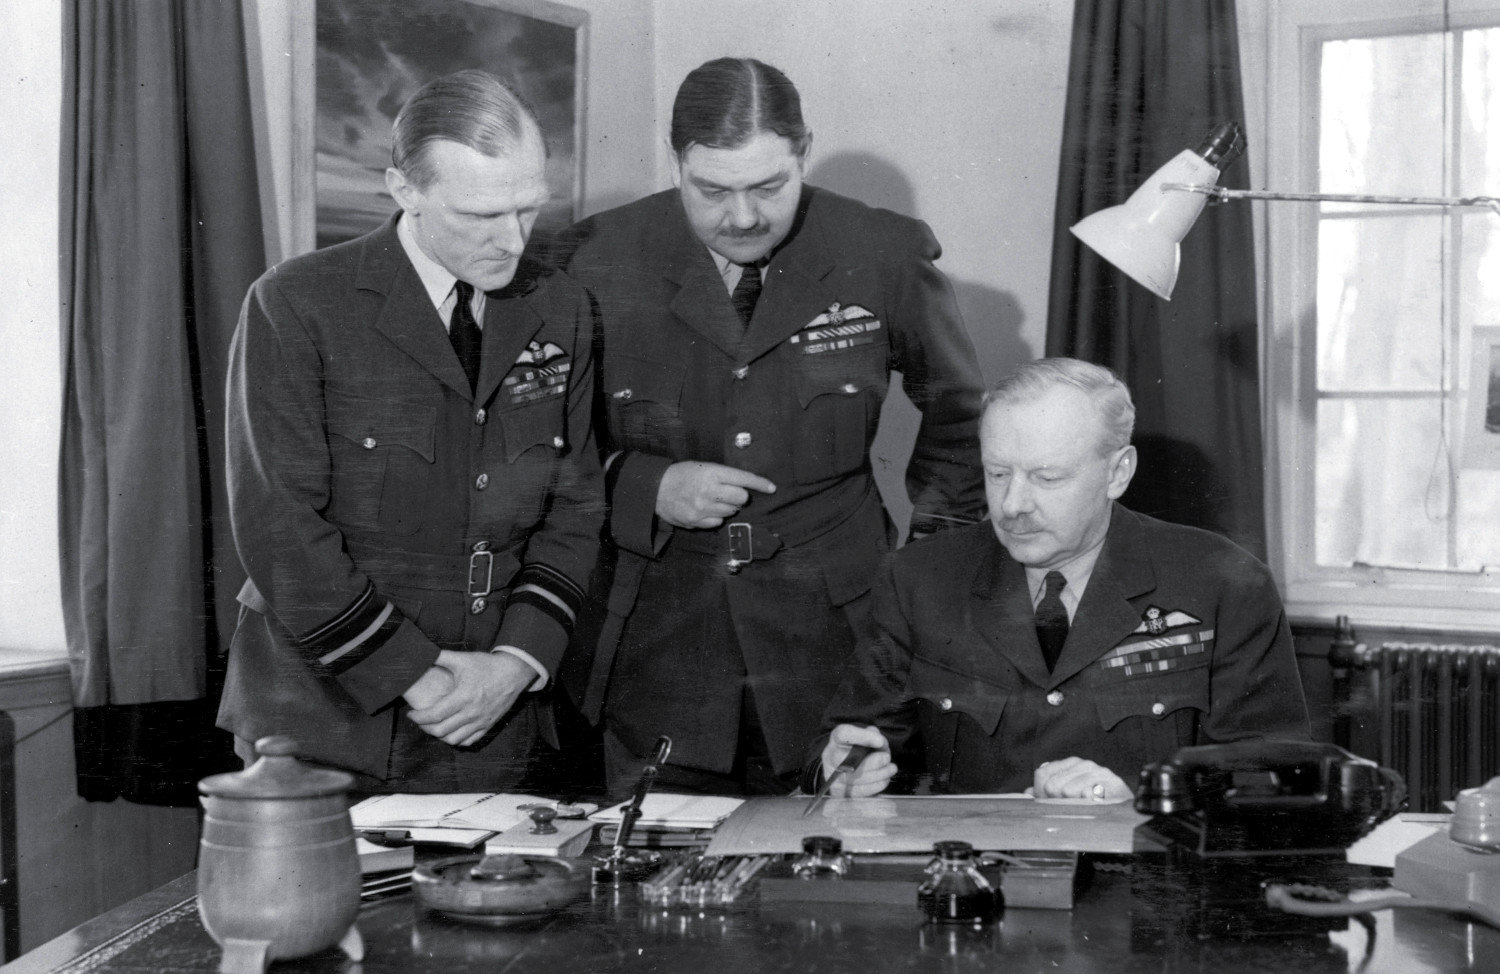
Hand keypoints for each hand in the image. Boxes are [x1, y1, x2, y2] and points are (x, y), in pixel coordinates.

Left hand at [405, 650, 533, 746]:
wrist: (514, 673)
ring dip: (439, 736)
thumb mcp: (463, 659)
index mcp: (463, 697)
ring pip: (454, 739)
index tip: (411, 714)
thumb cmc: (487, 665)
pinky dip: (456, 740)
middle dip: (425, 728)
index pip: (435, 715)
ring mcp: (481, 721)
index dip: (419, 717)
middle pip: (441, 730)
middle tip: (419, 720)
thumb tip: (422, 653)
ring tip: (433, 726)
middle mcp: (472, 712)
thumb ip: (441, 657)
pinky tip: (450, 732)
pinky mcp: (488, 725)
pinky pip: (469, 741)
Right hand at [655, 461, 775, 528]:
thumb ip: (723, 475)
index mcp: (711, 473)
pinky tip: (705, 510)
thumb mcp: (702, 467)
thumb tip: (745, 486)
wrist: (655, 490)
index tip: (771, 488)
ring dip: (727, 507)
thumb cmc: (681, 475)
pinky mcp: (697, 521)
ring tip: (713, 500)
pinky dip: (716, 517)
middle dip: (740, 496)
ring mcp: (703, 508)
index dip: (760, 483)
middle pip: (741, 498)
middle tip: (729, 493)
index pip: (743, 478)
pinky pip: (718, 522)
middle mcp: (709, 491)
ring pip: (731, 512)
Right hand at [819, 724, 895, 796]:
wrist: (843, 765)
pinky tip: (885, 779)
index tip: (880, 741)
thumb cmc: (857, 748)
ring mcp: (833, 777)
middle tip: (887, 758)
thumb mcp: (864, 736)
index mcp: (836, 739)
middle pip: (848, 761)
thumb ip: (872, 734)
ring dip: (879, 774)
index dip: (862, 736)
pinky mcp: (840, 792)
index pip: (843, 734)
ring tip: (891, 768)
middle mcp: (830, 757)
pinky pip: (860, 792)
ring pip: (856, 779)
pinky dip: (876, 786)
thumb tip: (880, 743)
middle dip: (873, 762)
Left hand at [1028, 756, 1130, 800]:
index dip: (1043, 794)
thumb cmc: (1093, 807)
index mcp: (1070, 764)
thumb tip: (1026, 792)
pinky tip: (1095, 807)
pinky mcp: (1112, 783)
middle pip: (1052, 784)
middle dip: (1059, 802)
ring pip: (1067, 790)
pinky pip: (1087, 794)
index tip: (1055, 803)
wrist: (1125, 815)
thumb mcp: (1066, 800)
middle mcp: (1083, 764)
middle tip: (1074, 808)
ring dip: (1074, 805)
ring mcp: (1098, 771)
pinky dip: (1088, 805)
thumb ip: (1044, 794)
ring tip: (1086, 808)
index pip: (1041, 774)